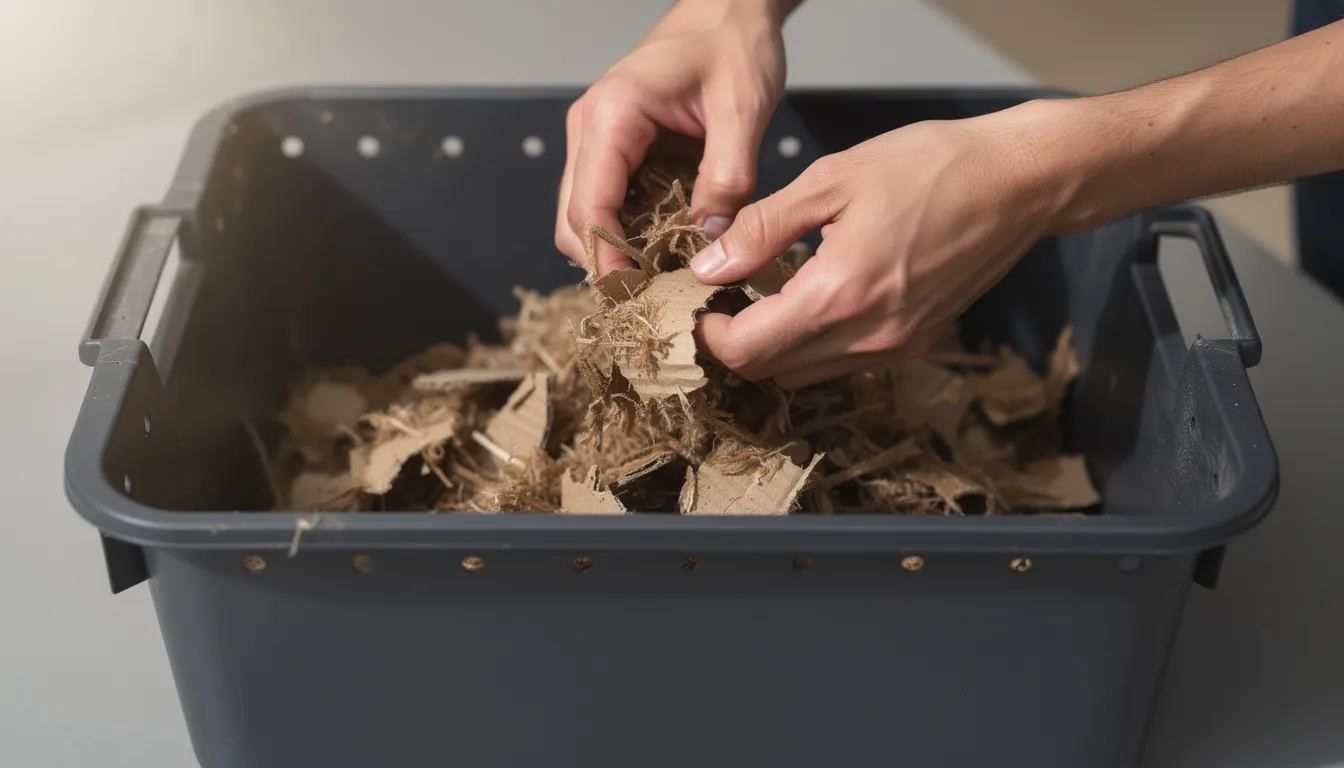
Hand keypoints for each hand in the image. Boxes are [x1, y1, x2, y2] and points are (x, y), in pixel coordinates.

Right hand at [555, 0, 789, 275]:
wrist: (726, 10)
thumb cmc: (733, 46)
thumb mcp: (743, 108)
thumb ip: (727, 175)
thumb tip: (708, 237)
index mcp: (613, 114)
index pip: (589, 207)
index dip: (608, 260)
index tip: (641, 296)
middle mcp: (589, 128)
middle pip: (573, 221)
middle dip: (608, 264)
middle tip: (658, 296)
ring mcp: (593, 139)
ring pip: (582, 217)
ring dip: (615, 251)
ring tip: (665, 274)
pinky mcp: (609, 149)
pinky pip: (604, 203)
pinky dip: (626, 232)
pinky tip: (665, 246)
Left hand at [691, 101, 1069, 388]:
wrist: (1020, 182)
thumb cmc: (931, 166)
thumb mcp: (831, 180)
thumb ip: (762, 228)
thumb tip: (709, 266)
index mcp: (840, 295)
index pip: (748, 350)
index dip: (709, 335)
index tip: (699, 302)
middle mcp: (868, 337)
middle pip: (771, 372)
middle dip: (736, 343)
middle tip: (723, 297)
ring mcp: (896, 347)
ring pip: (806, 374)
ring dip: (774, 347)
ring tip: (764, 294)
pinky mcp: (916, 344)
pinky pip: (844, 363)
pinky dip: (814, 344)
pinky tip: (813, 296)